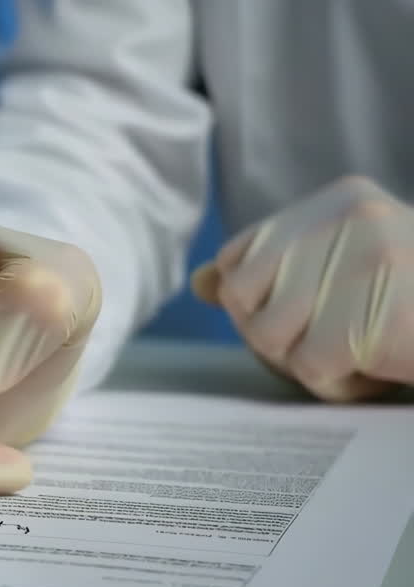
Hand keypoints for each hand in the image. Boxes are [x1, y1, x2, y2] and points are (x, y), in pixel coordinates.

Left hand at [192, 176, 413, 401]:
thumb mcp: (344, 274)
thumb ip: (274, 271)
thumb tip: (202, 282)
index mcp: (340, 200)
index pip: (238, 257)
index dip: (250, 302)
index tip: (299, 317)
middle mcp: (353, 218)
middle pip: (244, 298)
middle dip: (271, 337)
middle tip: (323, 347)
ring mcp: (373, 262)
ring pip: (271, 335)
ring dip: (305, 365)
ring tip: (353, 358)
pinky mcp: (384, 314)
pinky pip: (311, 366)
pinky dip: (335, 386)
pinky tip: (372, 376)